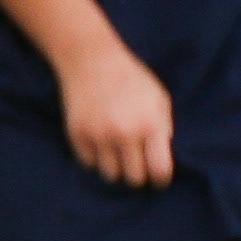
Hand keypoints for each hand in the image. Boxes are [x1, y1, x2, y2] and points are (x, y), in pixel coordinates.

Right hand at [56, 39, 175, 189]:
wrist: (92, 61)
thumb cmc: (132, 79)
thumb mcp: (159, 100)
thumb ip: (163, 129)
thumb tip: (160, 158)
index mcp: (150, 125)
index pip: (159, 170)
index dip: (161, 179)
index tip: (158, 178)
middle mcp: (125, 133)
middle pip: (134, 178)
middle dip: (137, 174)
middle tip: (136, 166)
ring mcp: (99, 135)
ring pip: (110, 174)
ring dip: (116, 168)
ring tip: (117, 156)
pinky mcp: (77, 134)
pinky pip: (89, 163)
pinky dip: (95, 158)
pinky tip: (100, 145)